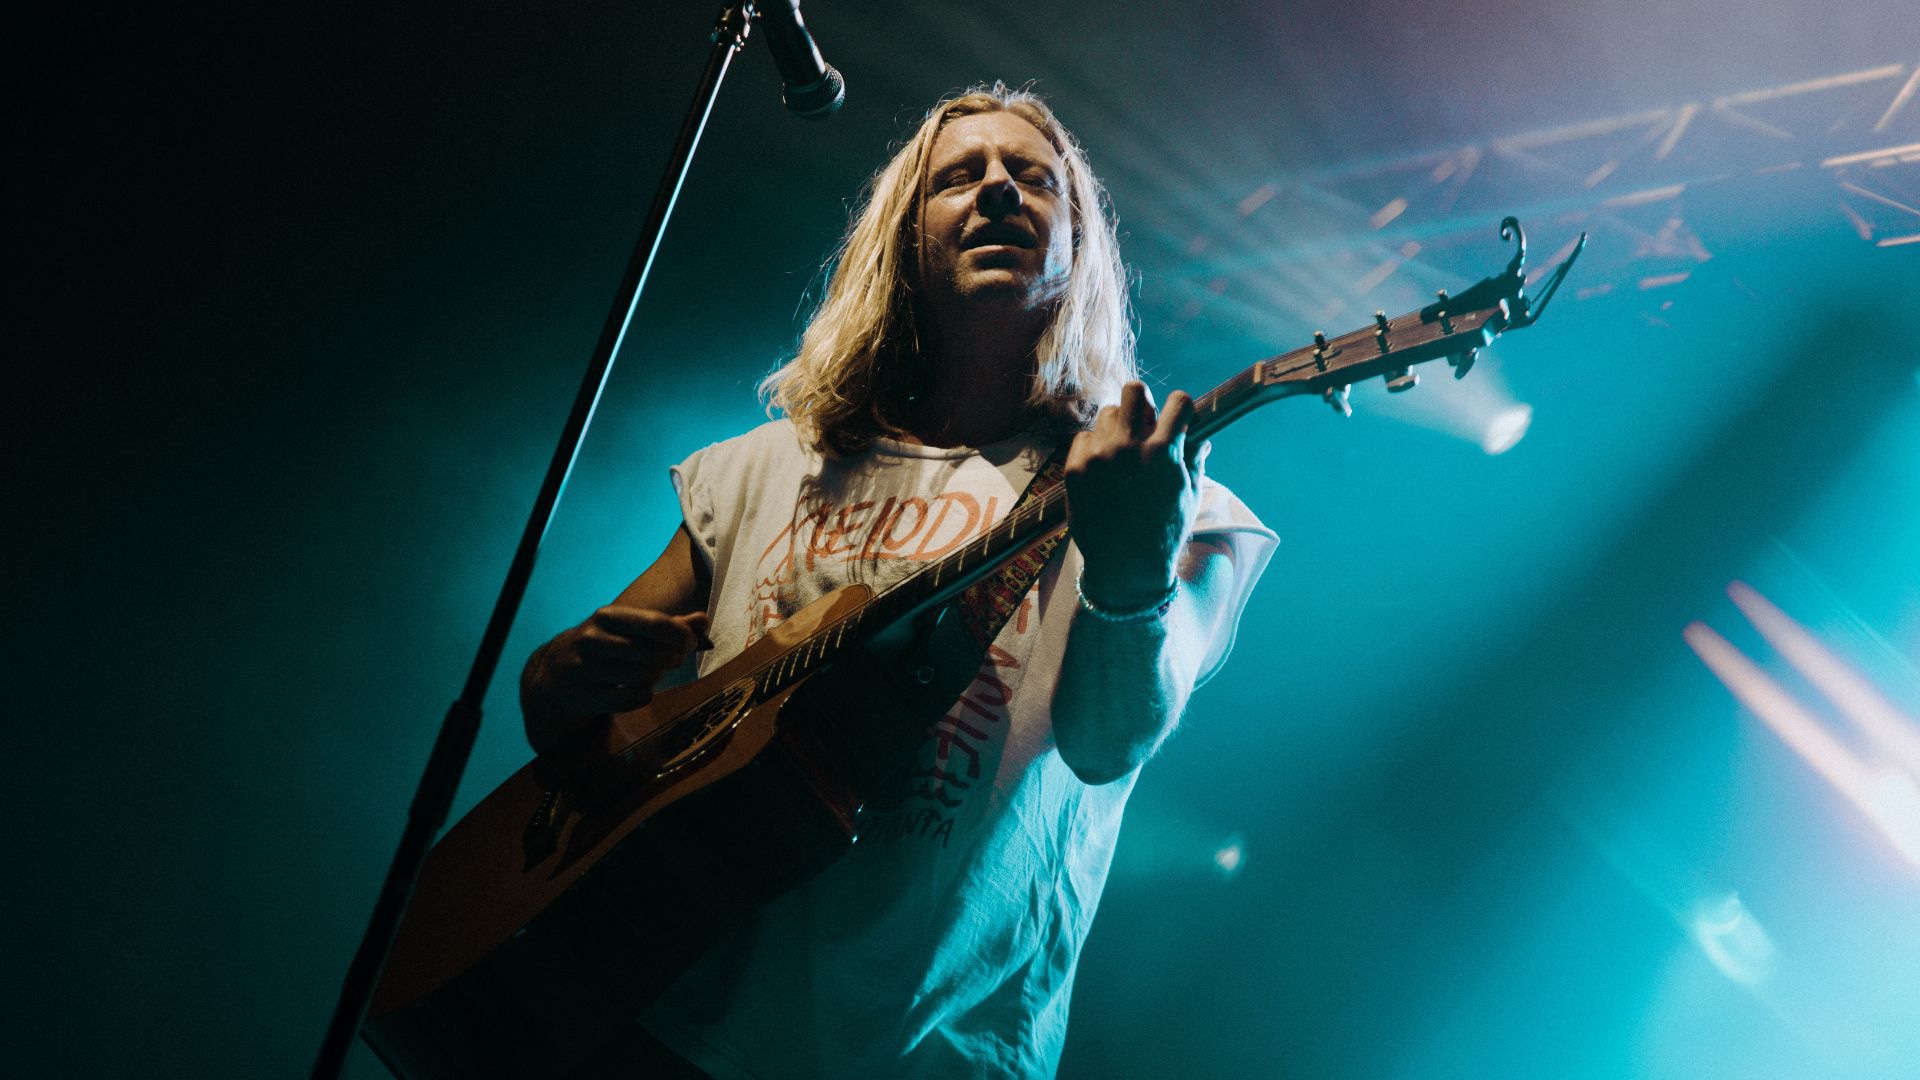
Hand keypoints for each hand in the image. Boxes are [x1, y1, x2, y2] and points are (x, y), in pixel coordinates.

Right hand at [522, 606, 711, 742]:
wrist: (555, 674)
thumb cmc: (605, 646)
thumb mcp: (629, 628)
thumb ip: (668, 624)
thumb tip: (703, 620)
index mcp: (607, 617)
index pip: (657, 624)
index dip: (682, 635)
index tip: (689, 642)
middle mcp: (593, 640)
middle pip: (655, 653)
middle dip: (673, 658)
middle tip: (673, 659)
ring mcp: (586, 671)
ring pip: (646, 677)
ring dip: (657, 676)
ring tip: (651, 672)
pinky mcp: (586, 698)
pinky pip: (634, 699)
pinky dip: (644, 695)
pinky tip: (637, 688)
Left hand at [1064, 381, 1205, 609]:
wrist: (1125, 567)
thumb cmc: (1164, 533)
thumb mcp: (1189, 496)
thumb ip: (1194, 460)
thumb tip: (1200, 437)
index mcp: (1165, 452)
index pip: (1179, 401)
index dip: (1181, 407)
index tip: (1178, 417)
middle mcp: (1130, 448)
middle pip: (1134, 390)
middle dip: (1142, 402)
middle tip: (1144, 422)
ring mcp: (1099, 456)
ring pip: (1107, 413)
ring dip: (1118, 427)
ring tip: (1121, 454)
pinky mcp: (1074, 468)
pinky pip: (1084, 437)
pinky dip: (1093, 448)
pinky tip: (1102, 472)